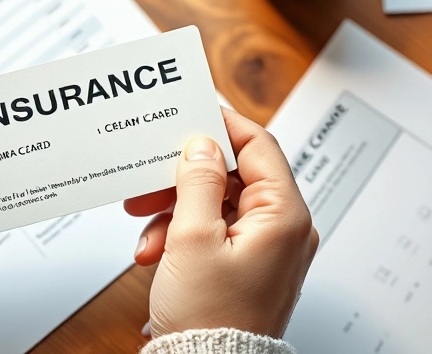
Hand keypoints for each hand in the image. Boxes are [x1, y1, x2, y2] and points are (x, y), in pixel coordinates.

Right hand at [124, 109, 317, 338]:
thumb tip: (202, 145)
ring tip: (148, 230)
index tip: (191, 113)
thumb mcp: (193, 238)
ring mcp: (265, 248)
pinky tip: (156, 252)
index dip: (222, 125)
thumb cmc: (212, 318)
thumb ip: (198, 181)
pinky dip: (182, 235)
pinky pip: (214, 231)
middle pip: (232, 176)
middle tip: (149, 178)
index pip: (258, 146)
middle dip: (183, 179)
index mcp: (283, 216)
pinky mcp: (246, 265)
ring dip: (176, 211)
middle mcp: (282, 229)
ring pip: (216, 204)